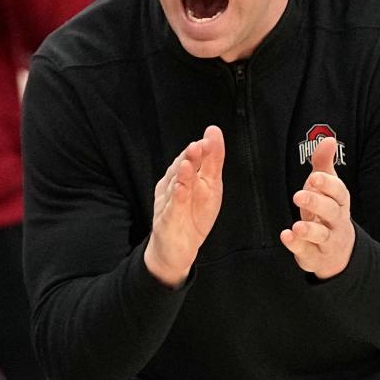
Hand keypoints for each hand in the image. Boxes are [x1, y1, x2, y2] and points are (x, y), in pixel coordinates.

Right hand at [144, 126, 224, 287]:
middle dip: (189, 156)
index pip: (193, 157)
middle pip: (181, 167)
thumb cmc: (192, 215)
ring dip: (181, 174)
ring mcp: (168, 201)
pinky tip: (181, 188)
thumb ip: (212, 160)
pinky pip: (172, 207)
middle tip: (198, 145)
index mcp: (184, 176)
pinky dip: (176, 197)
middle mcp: (173, 185)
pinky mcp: (166, 219)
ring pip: (174, 185)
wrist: (176, 248)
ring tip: (187, 162)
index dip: (202, 148)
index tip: (211, 136)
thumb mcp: (210, 187)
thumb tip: (213, 130)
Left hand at [280, 137, 354, 279]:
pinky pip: (307, 252)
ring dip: (309, 230)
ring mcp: (327, 241)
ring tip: (297, 225)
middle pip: (332, 212)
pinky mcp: (314, 256)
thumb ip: (324, 163)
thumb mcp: (327, 187)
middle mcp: (337, 222)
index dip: (327, 184)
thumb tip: (328, 138)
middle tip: (298, 195)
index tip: (314, 177)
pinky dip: (297, 246)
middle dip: (317, 203)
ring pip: (322, 236)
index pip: (339, 192)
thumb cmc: (328, 211)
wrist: (339, 252)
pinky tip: (286, 236)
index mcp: (339, 202)